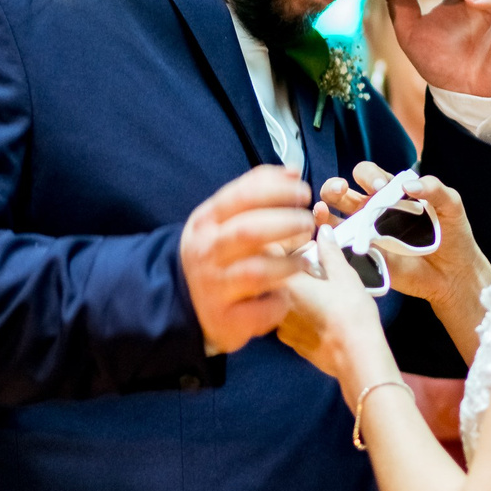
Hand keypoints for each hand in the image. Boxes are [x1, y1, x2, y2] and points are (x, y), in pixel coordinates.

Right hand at [180, 166, 315, 355]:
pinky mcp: (225, 319)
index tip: (303, 192)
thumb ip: (255, 190)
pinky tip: (286, 295)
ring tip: (305, 260)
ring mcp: (214, 287)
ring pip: (256, 272)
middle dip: (286, 224)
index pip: (242, 197)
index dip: (278, 191)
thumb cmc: (217, 250)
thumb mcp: (223, 216)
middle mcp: (207, 252)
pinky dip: (278, 303)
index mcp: (206, 221)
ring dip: (288, 264)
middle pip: (249, 232)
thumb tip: (292, 171)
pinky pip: (259, 311)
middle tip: (307, 223)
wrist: (183, 299)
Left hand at [278, 227, 402, 397]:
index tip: (309, 246)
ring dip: (298, 292)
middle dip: (296, 269)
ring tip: (324, 293)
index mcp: (283, 282)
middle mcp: (273, 304)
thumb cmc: (350, 311)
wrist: (356, 356)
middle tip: (321, 269)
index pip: (272, 253)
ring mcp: (280, 326)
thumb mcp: (344, 275)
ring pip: (284, 299)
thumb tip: (323, 232)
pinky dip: (301, 312)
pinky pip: (290, 318)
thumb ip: (329, 252)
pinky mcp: (291, 343)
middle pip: (277, 276)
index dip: (290, 245)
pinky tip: (322, 314)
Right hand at [316, 161, 490, 313]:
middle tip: (341, 190)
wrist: (454, 274)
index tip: (382, 186)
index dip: (370, 176)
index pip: (368, 174)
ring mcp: (363, 234)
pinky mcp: (362, 257)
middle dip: (335, 186)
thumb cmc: (453, 236)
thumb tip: (408, 184)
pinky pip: (338, 246)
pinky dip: (325, 238)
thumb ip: (434, 188)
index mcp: (389, 193)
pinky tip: (322, 233)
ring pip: (332, 216)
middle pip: (341, 191)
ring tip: (321, 209)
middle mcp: (371, 210)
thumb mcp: (451, 205)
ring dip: (323, 209)